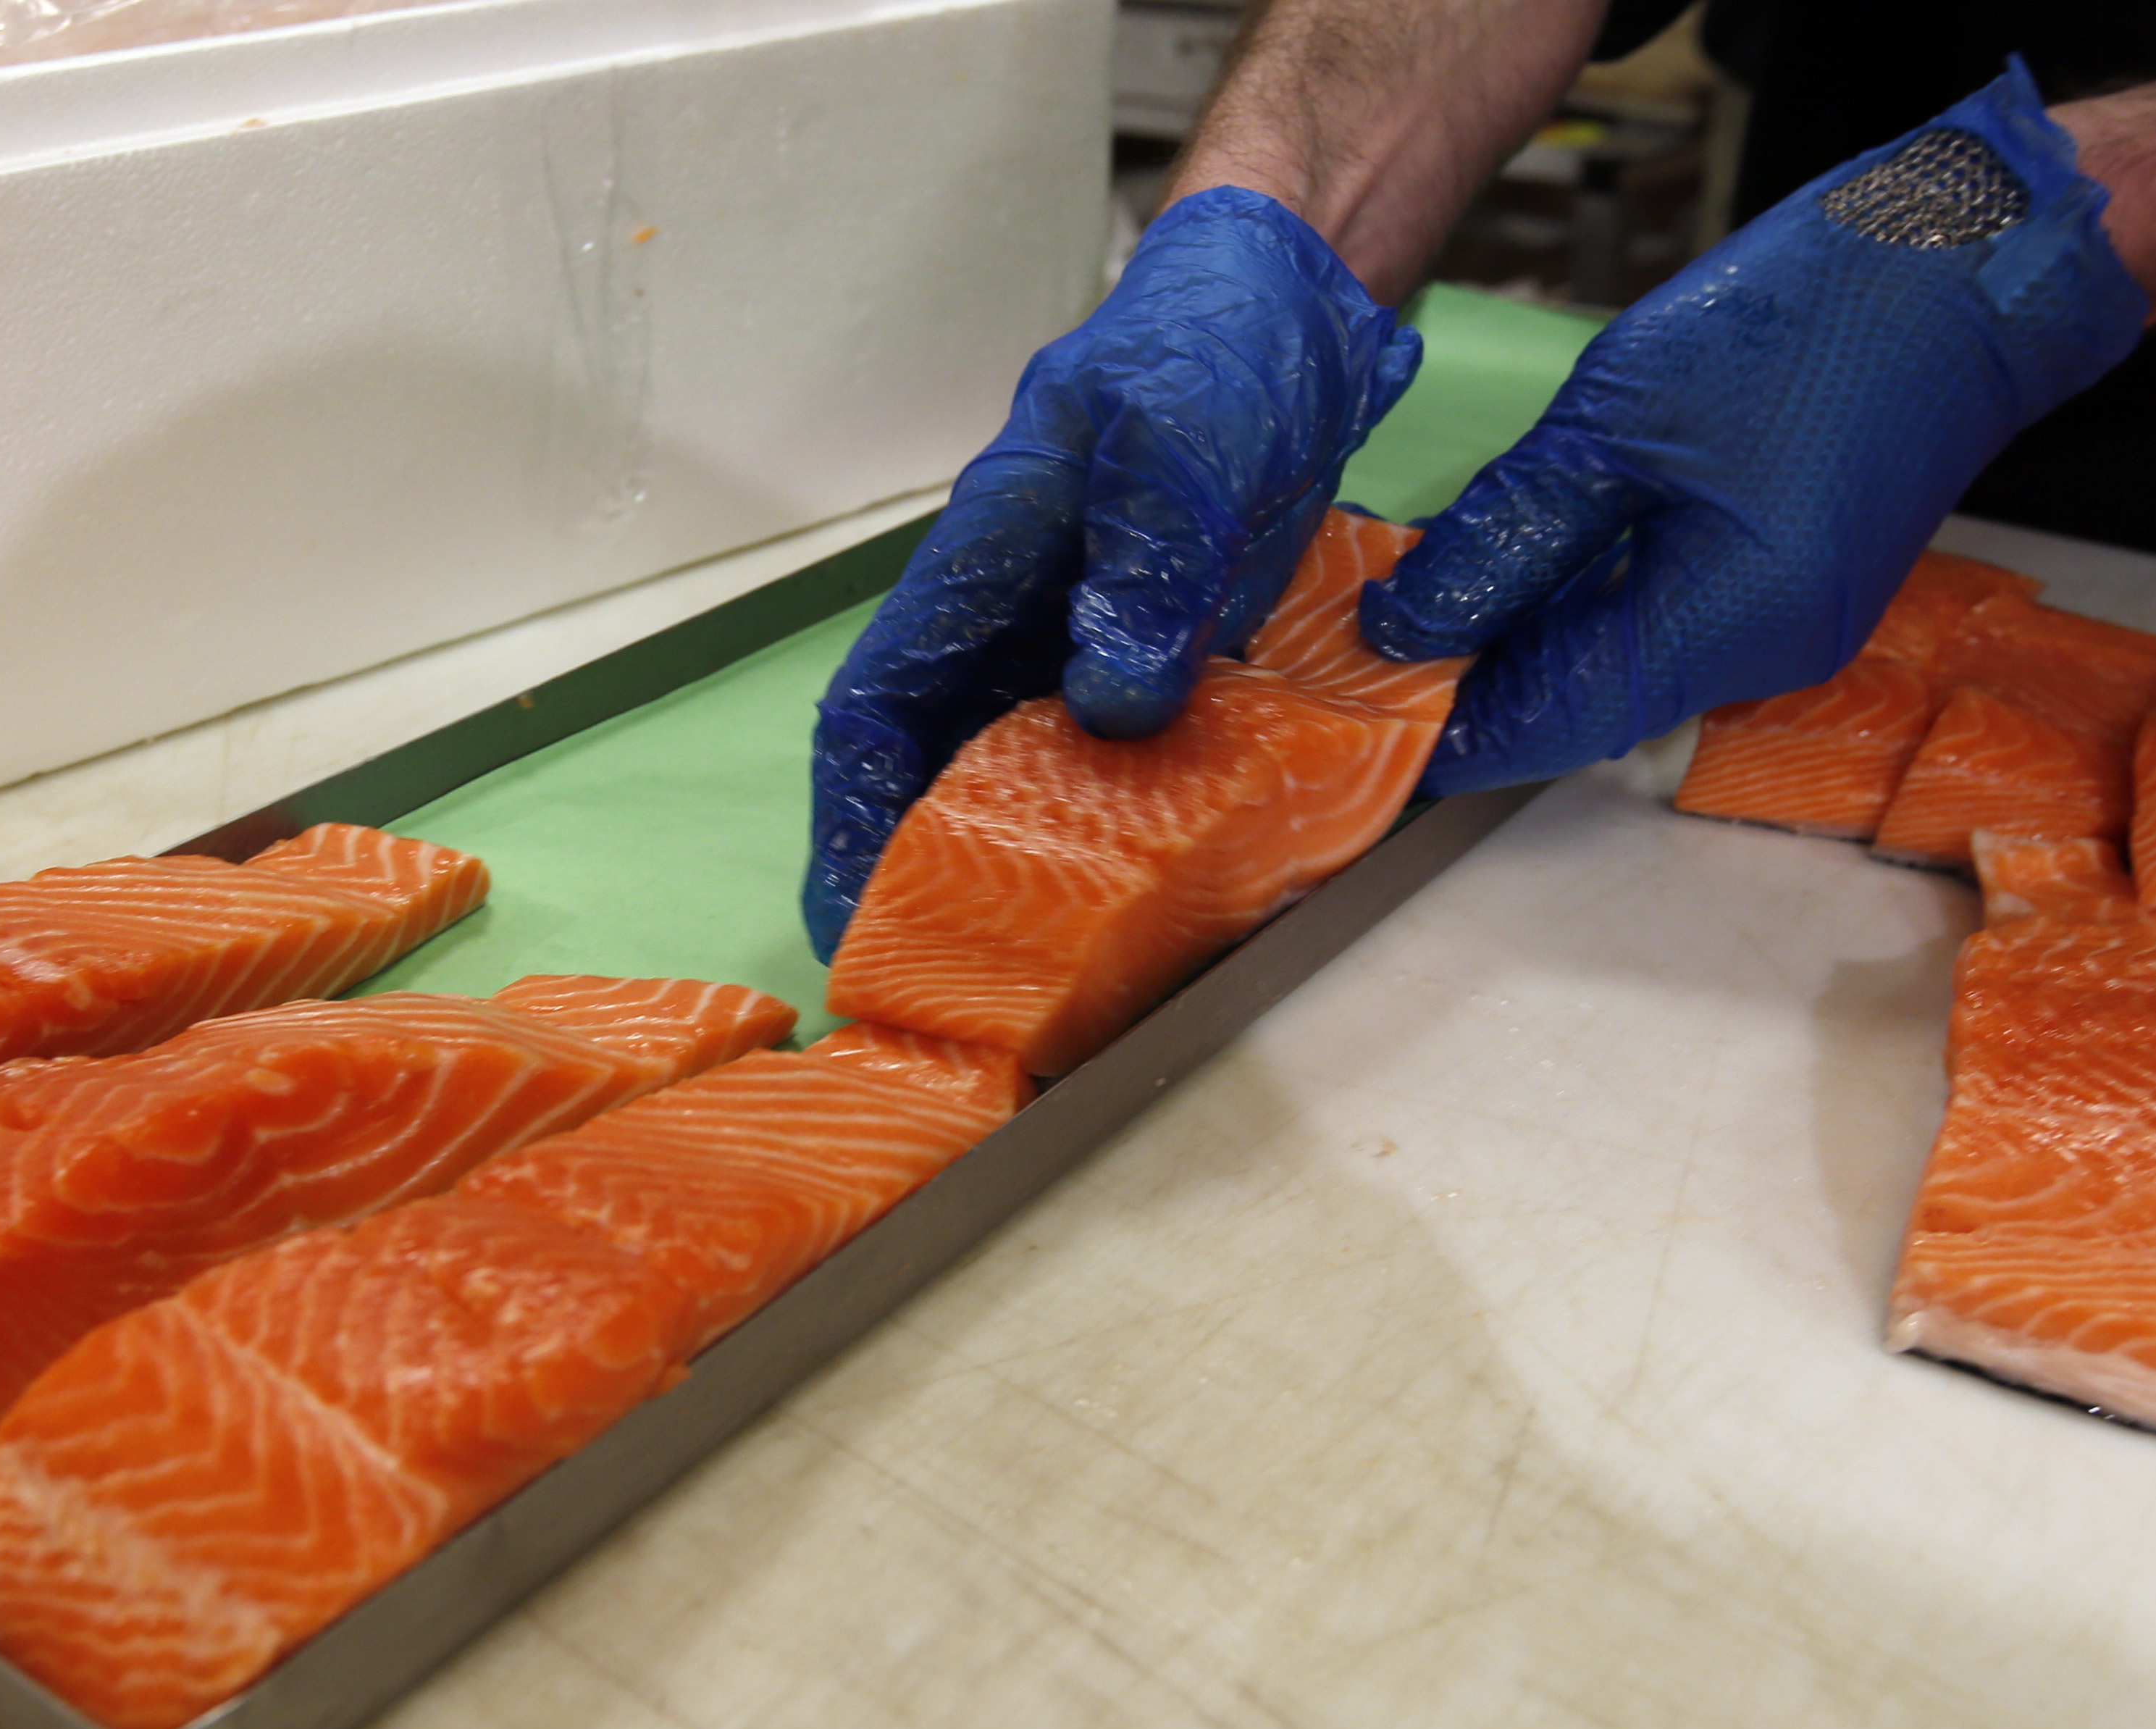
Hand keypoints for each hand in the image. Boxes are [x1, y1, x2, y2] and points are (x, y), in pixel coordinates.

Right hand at [803, 188, 1421, 959]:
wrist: (1301, 305)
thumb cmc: (1215, 343)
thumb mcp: (1182, 435)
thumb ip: (1145, 559)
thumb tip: (1113, 703)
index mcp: (984, 561)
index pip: (878, 709)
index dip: (854, 822)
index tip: (857, 920)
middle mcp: (1026, 618)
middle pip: (946, 769)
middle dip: (938, 883)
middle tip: (967, 996)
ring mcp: (1101, 643)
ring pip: (1041, 782)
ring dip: (1045, 876)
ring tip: (1069, 977)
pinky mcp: (1176, 660)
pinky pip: (1141, 767)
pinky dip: (1146, 833)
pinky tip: (1180, 896)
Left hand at [1363, 60, 2149, 790]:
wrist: (1968, 271)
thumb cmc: (1809, 320)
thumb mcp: (1618, 421)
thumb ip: (1510, 535)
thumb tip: (1412, 624)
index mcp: (1726, 625)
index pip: (1553, 721)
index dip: (1450, 731)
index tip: (1362, 724)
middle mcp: (1767, 658)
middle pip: (1587, 705)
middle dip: (1481, 686)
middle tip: (1371, 654)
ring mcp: (1791, 633)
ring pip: (1625, 669)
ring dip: (1532, 646)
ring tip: (1431, 608)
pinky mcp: (1797, 594)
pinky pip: (1671, 629)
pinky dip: (1591, 610)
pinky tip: (1529, 571)